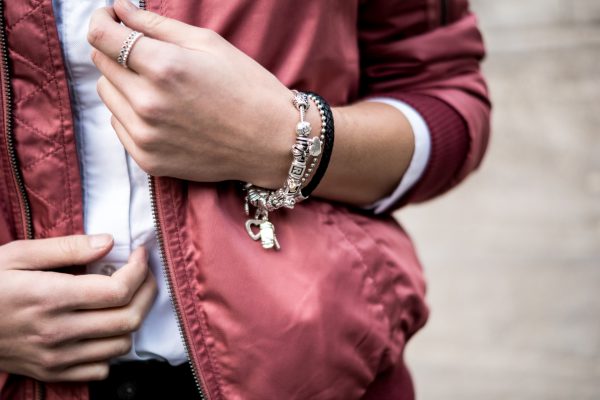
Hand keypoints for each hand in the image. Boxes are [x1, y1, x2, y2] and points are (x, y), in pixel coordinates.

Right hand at [0, 235, 156, 381]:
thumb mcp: (18, 255)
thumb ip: (66, 248)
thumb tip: (108, 242)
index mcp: (50, 297)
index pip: (117, 291)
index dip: (140, 271)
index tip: (141, 255)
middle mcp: (57, 331)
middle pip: (127, 319)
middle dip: (147, 292)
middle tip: (144, 274)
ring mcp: (56, 356)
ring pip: (120, 345)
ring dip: (132, 319)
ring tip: (126, 298)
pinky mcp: (52, 371)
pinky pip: (101, 369)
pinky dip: (112, 348)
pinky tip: (105, 327)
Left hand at [88, 0, 295, 188]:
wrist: (272, 142)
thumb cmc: (248, 87)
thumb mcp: (208, 44)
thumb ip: (156, 25)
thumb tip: (119, 10)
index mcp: (164, 67)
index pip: (102, 37)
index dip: (103, 21)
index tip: (112, 19)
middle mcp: (148, 104)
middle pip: (101, 65)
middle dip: (118, 53)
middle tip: (149, 56)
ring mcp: (146, 136)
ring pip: (107, 96)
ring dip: (124, 85)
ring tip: (161, 88)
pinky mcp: (148, 159)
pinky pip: (119, 126)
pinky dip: (132, 114)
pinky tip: (163, 113)